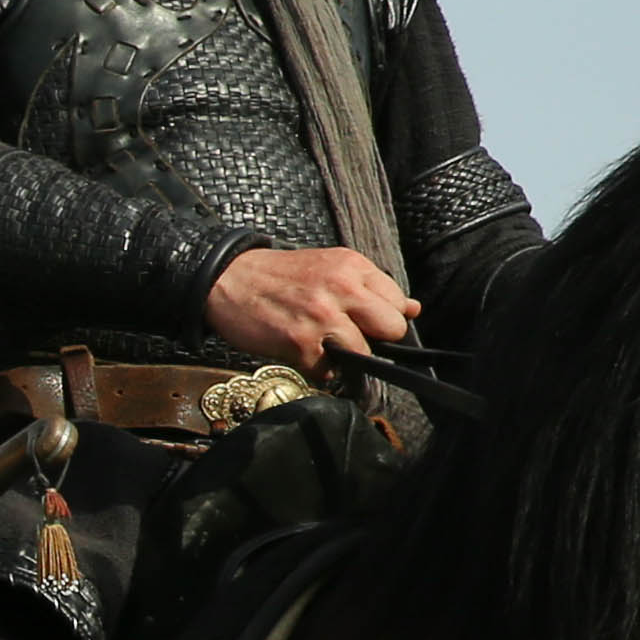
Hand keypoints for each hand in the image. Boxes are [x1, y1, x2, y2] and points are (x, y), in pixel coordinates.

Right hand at [204, 243, 416, 369]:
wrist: (227, 279)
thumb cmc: (278, 276)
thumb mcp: (330, 266)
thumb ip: (370, 286)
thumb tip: (412, 309)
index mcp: (353, 266)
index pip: (398, 303)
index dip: (384, 318)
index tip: (366, 322)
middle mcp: (342, 288)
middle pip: (392, 329)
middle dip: (376, 340)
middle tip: (351, 338)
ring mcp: (322, 316)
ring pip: (364, 354)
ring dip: (346, 359)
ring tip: (325, 349)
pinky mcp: (300, 342)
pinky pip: (328, 372)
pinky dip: (317, 370)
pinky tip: (302, 354)